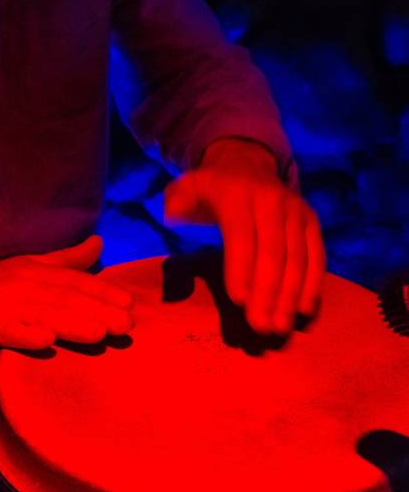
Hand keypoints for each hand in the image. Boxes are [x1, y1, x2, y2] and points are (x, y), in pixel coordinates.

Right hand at [0, 236, 133, 349]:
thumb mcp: (30, 265)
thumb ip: (67, 260)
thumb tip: (99, 244)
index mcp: (37, 272)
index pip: (74, 283)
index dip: (102, 293)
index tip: (130, 305)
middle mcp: (24, 286)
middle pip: (64, 300)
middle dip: (96, 312)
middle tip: (126, 325)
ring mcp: (4, 306)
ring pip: (41, 315)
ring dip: (70, 324)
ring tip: (98, 334)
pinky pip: (6, 331)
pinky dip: (24, 336)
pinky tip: (44, 343)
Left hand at [164, 139, 325, 334]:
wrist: (246, 164)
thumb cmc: (209, 189)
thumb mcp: (186, 187)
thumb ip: (177, 202)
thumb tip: (174, 217)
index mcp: (237, 194)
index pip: (241, 237)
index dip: (241, 269)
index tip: (238, 302)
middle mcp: (272, 202)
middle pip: (273, 253)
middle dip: (267, 293)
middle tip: (260, 327)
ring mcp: (296, 211)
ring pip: (297, 259)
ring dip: (289, 296)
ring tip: (279, 327)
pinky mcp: (311, 221)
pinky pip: (316, 256)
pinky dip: (311, 284)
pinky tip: (303, 310)